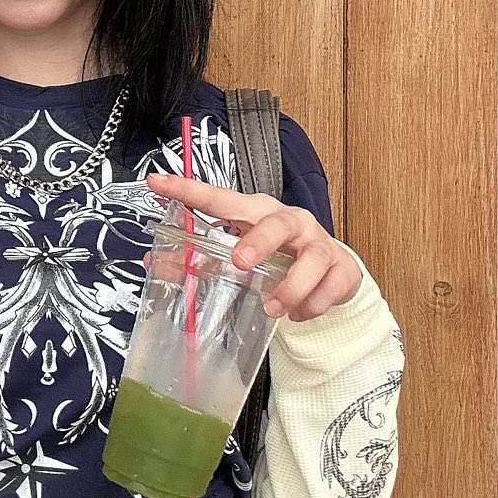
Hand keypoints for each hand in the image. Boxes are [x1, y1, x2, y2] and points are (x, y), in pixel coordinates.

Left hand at [143, 172, 361, 321]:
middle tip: (241, 263)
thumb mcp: (244, 252)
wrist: (332, 272)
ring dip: (290, 288)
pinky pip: (327, 289)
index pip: (222, 198)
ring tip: (274, 308)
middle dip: (260, 242)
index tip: (159, 183)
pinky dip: (311, 306)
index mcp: (259, 213)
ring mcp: (319, 244)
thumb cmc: (280, 257)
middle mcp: (291, 222)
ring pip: (311, 260)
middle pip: (278, 223)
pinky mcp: (341, 268)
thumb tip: (156, 263)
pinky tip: (297, 314)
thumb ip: (203, 258)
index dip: (190, 189)